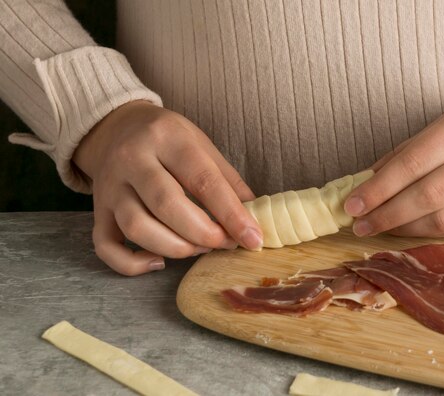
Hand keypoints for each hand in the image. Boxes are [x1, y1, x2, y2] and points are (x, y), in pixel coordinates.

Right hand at [73, 101, 262, 275]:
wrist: (115, 128)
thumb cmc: (167, 140)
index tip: (252, 238)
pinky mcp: (97, 210)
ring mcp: (110, 186)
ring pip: (137, 227)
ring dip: (174, 247)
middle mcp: (132, 159)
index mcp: (167, 138)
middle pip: (167, 204)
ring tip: (199, 248)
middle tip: (225, 243)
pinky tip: (159, 262)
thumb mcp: (202, 145)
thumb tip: (253, 220)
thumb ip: (228, 181)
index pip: (203, 179)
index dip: (231, 214)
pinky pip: (106, 246)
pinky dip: (132, 264)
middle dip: (203, 233)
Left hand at [344, 79, 443, 236]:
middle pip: (428, 196)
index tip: (352, 203)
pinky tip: (410, 228)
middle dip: (387, 214)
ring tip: (380, 227)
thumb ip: (410, 150)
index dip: (379, 188)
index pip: (414, 163)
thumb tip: (368, 181)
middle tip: (359, 223)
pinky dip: (430, 231)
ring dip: (405, 228)